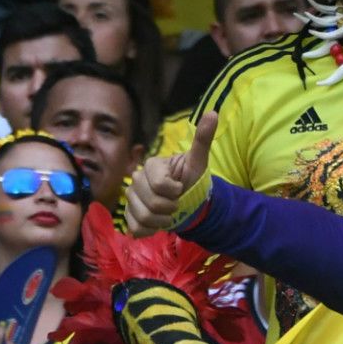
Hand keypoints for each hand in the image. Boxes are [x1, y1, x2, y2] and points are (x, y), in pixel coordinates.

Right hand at [127, 113, 215, 236]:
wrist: (188, 201)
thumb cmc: (191, 180)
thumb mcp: (198, 161)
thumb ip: (203, 139)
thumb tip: (213, 113)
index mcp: (151, 166)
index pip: (159, 185)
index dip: (174, 191)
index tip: (180, 188)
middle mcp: (135, 180)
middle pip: (151, 203)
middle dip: (170, 208)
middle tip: (178, 203)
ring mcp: (130, 198)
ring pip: (143, 217)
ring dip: (162, 221)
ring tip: (170, 215)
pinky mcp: (129, 216)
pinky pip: (135, 228)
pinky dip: (150, 230)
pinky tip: (158, 223)